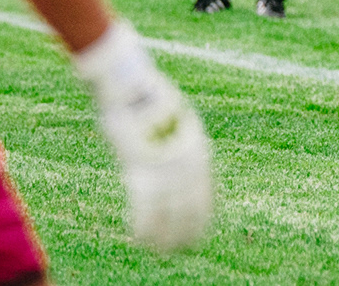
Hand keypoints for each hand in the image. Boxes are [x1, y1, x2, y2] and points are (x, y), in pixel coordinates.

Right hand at [75, 23, 212, 250]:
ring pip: (169, 211)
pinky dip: (144, 225)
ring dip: (166, 234)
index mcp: (197, 148)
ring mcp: (165, 165)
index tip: (200, 231)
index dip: (202, 214)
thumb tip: (172, 154)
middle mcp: (186, 159)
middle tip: (185, 249)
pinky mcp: (141, 167)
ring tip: (163, 251)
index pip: (206, 190)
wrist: (132, 86)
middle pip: (191, 204)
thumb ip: (174, 142)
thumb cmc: (148, 100)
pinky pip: (145, 206)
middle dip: (189, 229)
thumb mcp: (170, 121)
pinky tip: (141, 239)